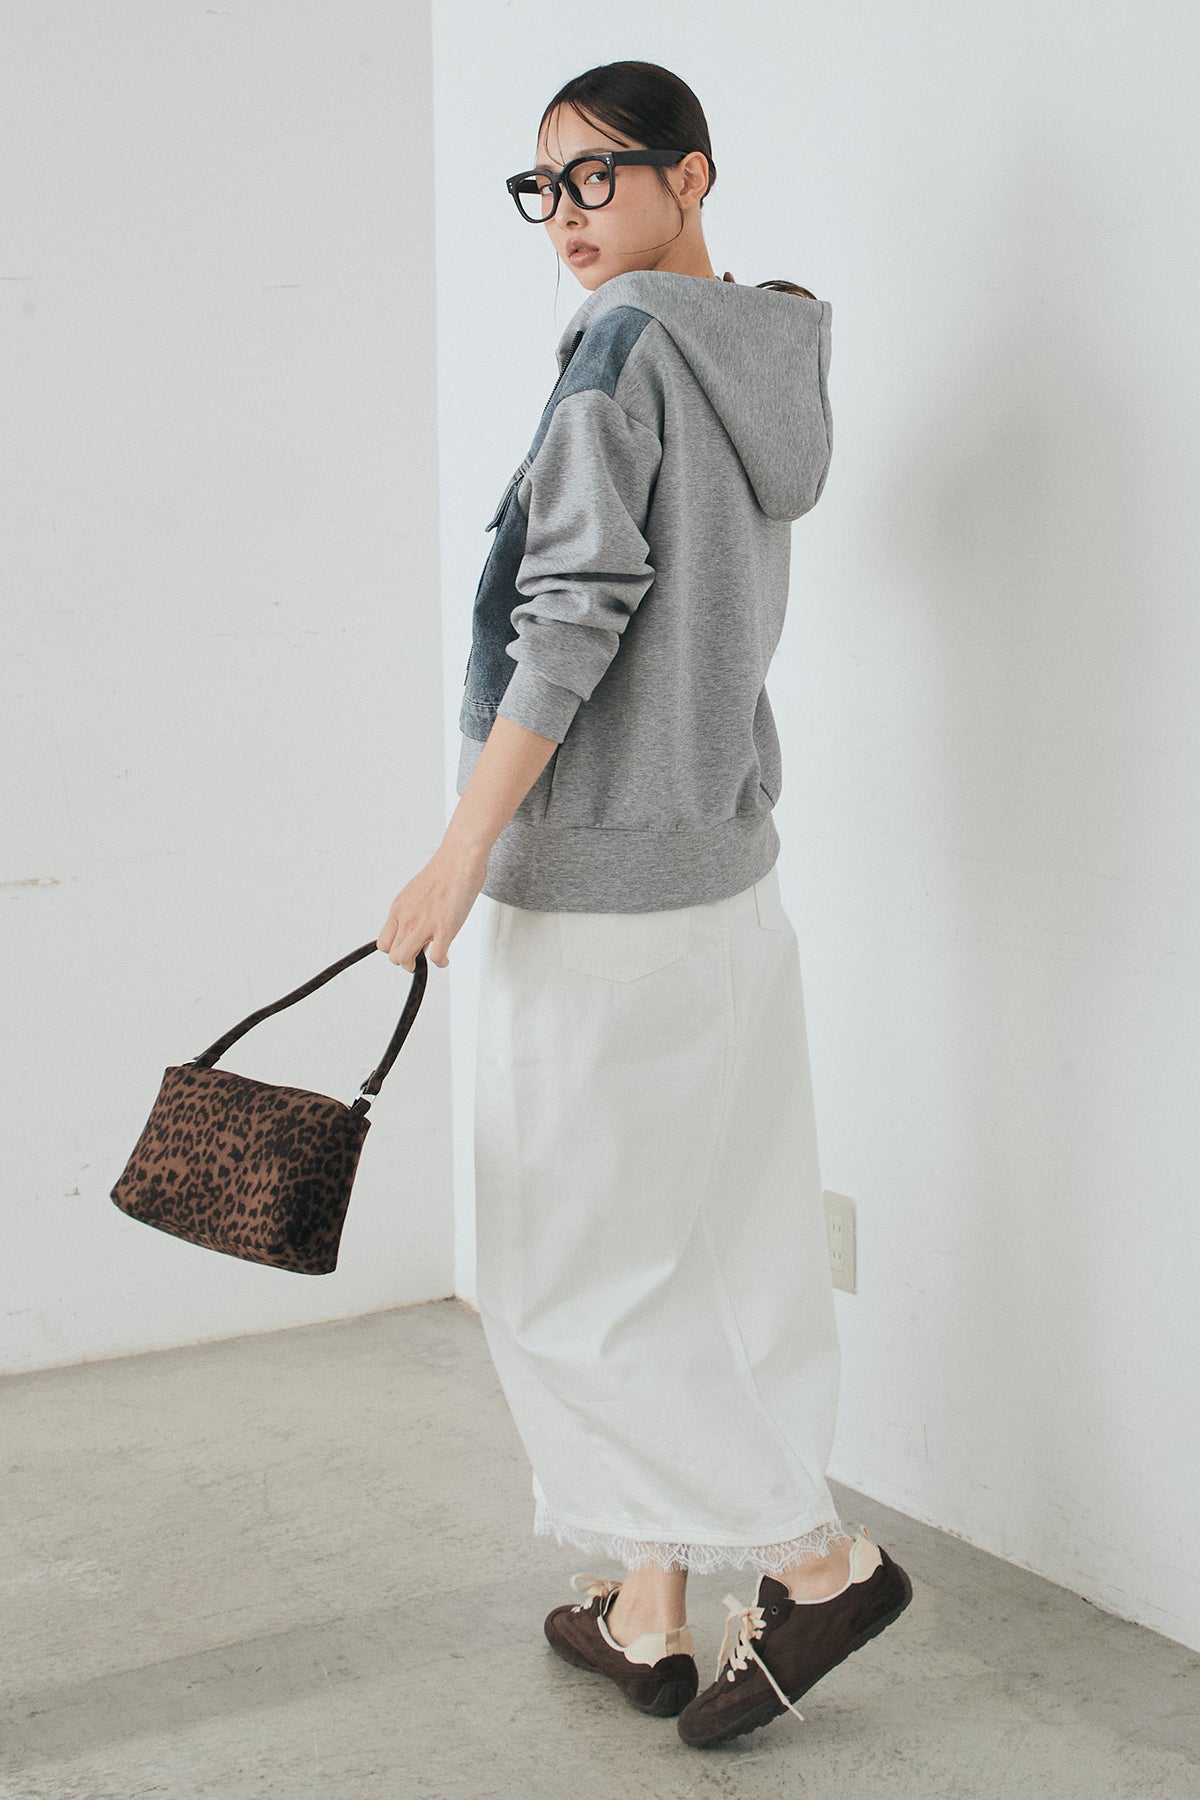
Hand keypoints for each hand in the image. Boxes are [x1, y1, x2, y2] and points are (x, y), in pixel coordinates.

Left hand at [376, 834, 489, 970]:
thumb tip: (418, 931)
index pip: (383, 942)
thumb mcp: (417, 892)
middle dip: (406, 961)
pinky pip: (436, 958)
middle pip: (393, 955)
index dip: (395, 949)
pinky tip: (446, 957)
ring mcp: (425, 925)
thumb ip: (414, 912)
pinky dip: (441, 962)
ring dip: (419, 965)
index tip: (406, 949)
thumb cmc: (444, 871)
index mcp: (399, 909)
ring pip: (406, 960)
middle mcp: (408, 918)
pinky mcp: (444, 929)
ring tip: (432, 957)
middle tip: (419, 957)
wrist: (459, 858)